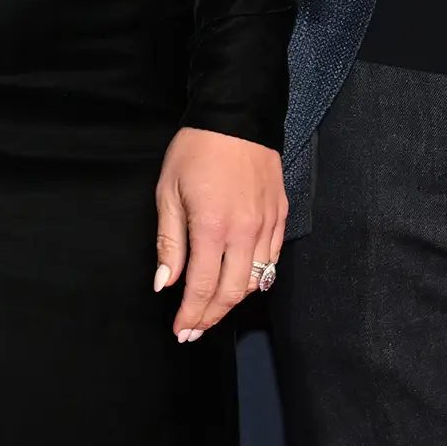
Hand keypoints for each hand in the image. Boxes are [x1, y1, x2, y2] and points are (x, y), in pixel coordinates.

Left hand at [152, 128, 285, 341]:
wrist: (236, 116)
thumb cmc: (196, 150)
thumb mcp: (168, 192)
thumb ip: (169, 242)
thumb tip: (165, 283)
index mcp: (212, 226)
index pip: (203, 286)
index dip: (191, 314)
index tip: (181, 330)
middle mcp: (245, 231)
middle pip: (232, 293)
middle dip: (211, 316)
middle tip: (194, 329)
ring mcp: (267, 225)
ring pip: (256, 281)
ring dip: (234, 301)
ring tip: (213, 310)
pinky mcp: (281, 215)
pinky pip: (272, 259)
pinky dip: (256, 278)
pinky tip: (241, 282)